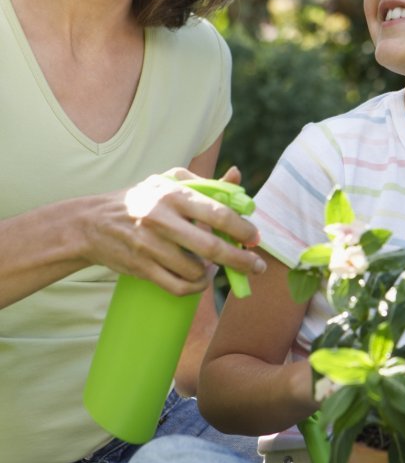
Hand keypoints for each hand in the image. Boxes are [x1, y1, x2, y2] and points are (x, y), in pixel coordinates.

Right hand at [80, 167, 265, 294]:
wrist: (91, 223)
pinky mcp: (142, 268)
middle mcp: (161, 219)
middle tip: (256, 266)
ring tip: (216, 266)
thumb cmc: (140, 199)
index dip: (243, 229)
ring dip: (213, 273)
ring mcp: (150, 246)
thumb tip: (237, 175)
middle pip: (212, 247)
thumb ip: (206, 182)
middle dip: (241, 260)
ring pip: (196, 271)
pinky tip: (200, 277)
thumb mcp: (169, 182)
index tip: (255, 237)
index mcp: (173, 195)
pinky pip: (179, 286)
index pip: (218, 213)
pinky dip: (195, 286)